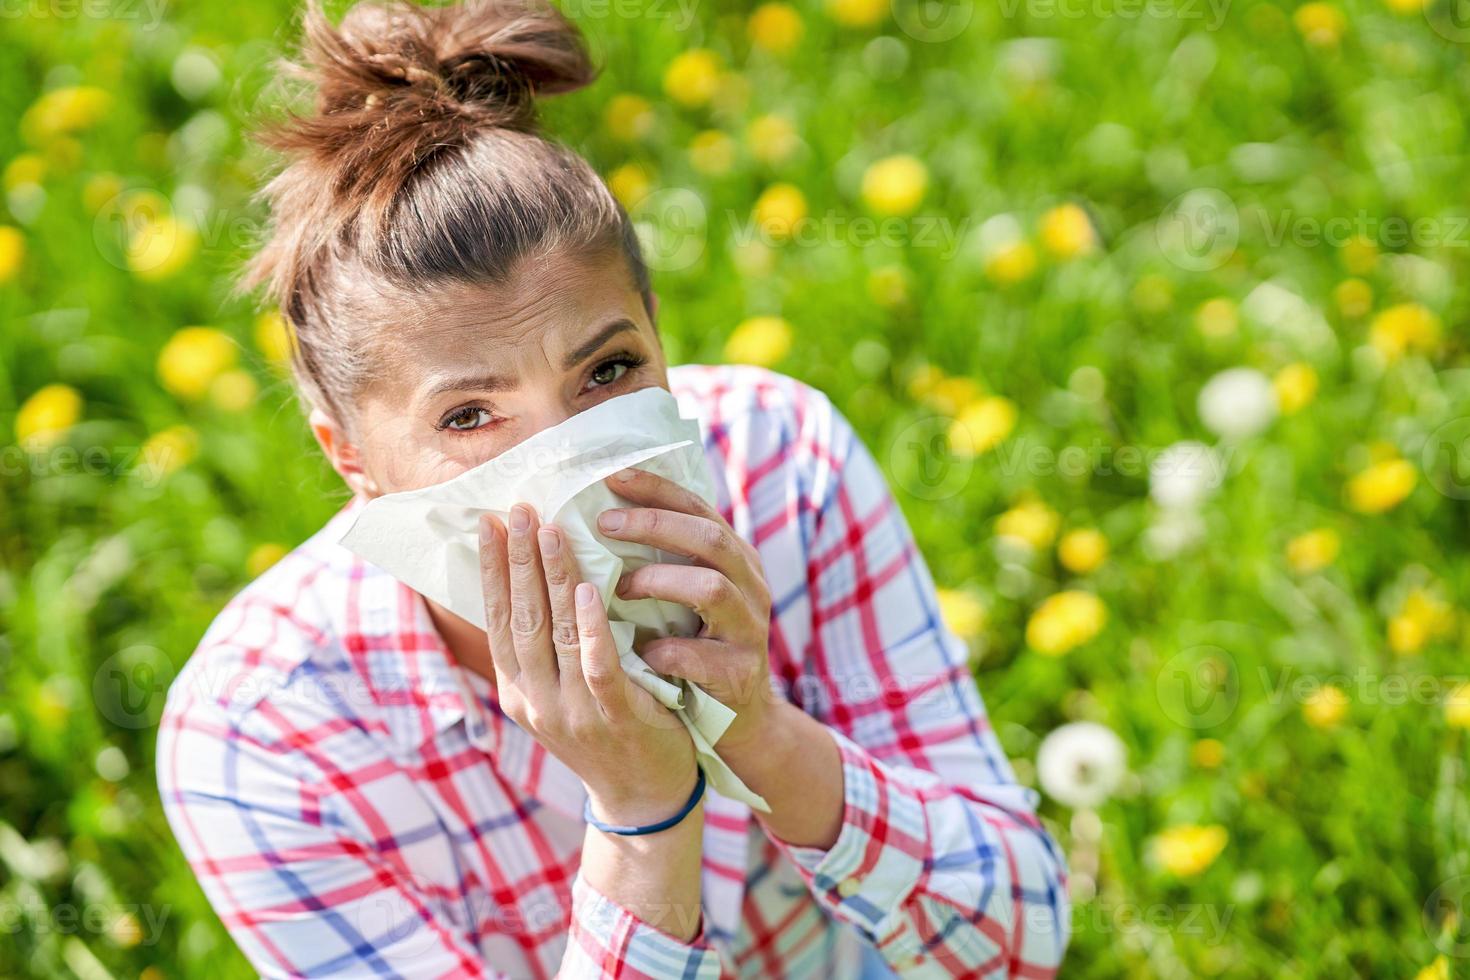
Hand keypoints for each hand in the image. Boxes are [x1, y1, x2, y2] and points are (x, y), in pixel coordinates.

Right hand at [478, 504, 698, 825]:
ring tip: (551, 530)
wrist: (643, 798)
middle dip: (517, 560)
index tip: (490, 522)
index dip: (492, 570)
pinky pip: (597, 666)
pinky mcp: (614, 719)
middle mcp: (535, 700)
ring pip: (555, 633)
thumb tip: (534, 580)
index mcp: (517, 689)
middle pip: (520, 618)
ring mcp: (571, 711)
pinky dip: (590, 627)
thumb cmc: (606, 731)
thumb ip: (546, 649)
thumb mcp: (560, 694)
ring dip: (550, 578)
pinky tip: (586, 590)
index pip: (497, 619)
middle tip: (519, 508)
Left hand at [597, 467, 776, 751]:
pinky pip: (703, 657)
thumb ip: (661, 555)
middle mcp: (750, 585)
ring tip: (619, 587)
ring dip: (659, 583)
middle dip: (655, 525)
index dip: (657, 489)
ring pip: (713, 589)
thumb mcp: (686, 591)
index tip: (611, 474)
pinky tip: (640, 652)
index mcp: (735, 557)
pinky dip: (668, 651)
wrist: (735, 716)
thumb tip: (595, 509)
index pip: (698, 507)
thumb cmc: (694, 642)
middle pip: (710, 539)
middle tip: (604, 523)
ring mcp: (749, 629)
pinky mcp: (740, 674)